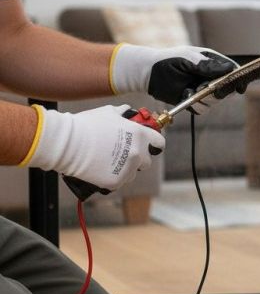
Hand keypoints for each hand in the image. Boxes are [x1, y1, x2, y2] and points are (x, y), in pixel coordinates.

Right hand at [26, 105, 165, 191]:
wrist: (66, 143)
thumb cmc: (86, 125)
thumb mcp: (108, 112)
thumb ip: (122, 113)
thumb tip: (127, 111)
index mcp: (140, 135)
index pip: (159, 142)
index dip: (154, 143)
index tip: (149, 145)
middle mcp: (137, 153)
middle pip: (146, 161)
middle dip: (137, 158)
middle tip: (122, 154)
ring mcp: (127, 169)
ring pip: (132, 173)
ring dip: (125, 169)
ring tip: (107, 162)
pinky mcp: (115, 181)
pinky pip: (119, 181)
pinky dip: (112, 177)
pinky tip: (101, 169)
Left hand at [111, 44, 238, 106]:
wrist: (148, 74)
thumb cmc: (167, 61)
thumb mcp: (187, 59)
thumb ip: (207, 65)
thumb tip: (228, 69)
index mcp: (212, 63)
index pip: (232, 71)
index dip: (237, 78)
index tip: (239, 85)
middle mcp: (210, 77)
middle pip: (228, 89)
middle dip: (219, 90)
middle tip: (205, 87)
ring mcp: (203, 90)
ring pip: (216, 101)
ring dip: (205, 97)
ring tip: (191, 89)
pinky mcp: (195, 102)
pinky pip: (203, 108)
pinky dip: (196, 104)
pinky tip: (186, 96)